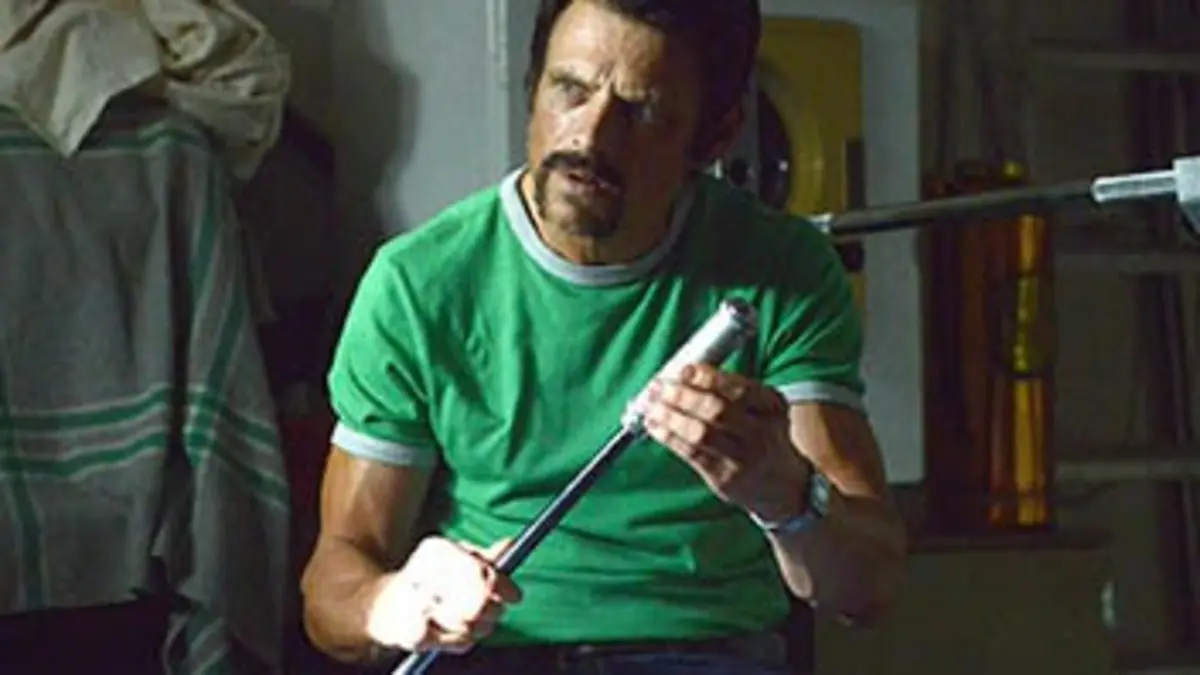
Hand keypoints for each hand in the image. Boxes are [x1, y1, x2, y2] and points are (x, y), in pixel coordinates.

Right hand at [365, 536, 520, 653]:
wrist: (380, 606)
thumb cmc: (426, 581)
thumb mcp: (456, 560)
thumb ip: (484, 558)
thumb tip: (509, 545)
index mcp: (436, 551)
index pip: (477, 567)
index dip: (500, 584)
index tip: (516, 596)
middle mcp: (422, 573)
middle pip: (475, 599)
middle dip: (490, 611)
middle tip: (491, 616)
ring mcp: (413, 604)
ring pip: (466, 625)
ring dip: (472, 629)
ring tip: (463, 624)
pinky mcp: (408, 632)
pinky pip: (448, 643)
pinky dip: (452, 642)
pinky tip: (443, 633)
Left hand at [642, 364, 809, 519]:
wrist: (783, 486)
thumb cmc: (762, 436)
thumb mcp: (762, 408)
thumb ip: (730, 389)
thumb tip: (683, 372)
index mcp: (772, 407)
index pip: (738, 388)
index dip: (707, 377)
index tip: (683, 369)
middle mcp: (761, 432)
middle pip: (717, 410)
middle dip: (683, 396)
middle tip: (660, 387)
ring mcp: (742, 458)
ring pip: (701, 433)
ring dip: (671, 417)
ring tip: (652, 406)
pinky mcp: (724, 478)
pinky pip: (691, 454)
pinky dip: (669, 437)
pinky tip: (656, 426)